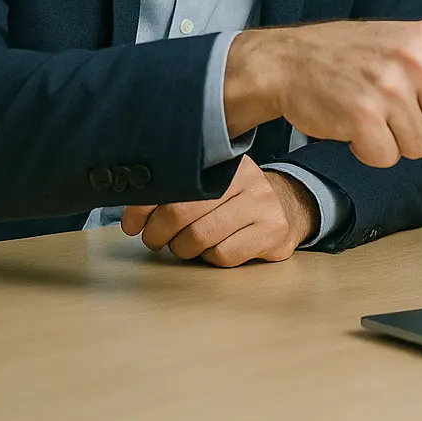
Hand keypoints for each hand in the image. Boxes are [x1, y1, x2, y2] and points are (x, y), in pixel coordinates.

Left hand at [120, 156, 316, 266]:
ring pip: (200, 237)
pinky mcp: (272, 233)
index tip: (131, 224)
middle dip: (157, 234)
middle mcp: (247, 179)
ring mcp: (263, 206)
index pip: (173, 183)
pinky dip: (211, 258)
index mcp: (225, 162)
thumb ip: (180, 188)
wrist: (290, 207)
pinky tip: (216, 249)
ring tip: (187, 245)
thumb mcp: (214, 182)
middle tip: (155, 240)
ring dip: (184, 249)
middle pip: (181, 212)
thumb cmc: (236, 199)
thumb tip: (132, 212)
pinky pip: (223, 255)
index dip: (144, 207)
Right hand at [221, 19, 421, 168]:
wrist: (286, 60)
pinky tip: (352, 125)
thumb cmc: (353, 60)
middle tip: (392, 106)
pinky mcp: (362, 114)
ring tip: (369, 110)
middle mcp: (416, 57)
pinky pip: (388, 158)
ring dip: (396, 141)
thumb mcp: (406, 62)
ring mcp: (389, 85)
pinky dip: (371, 152)